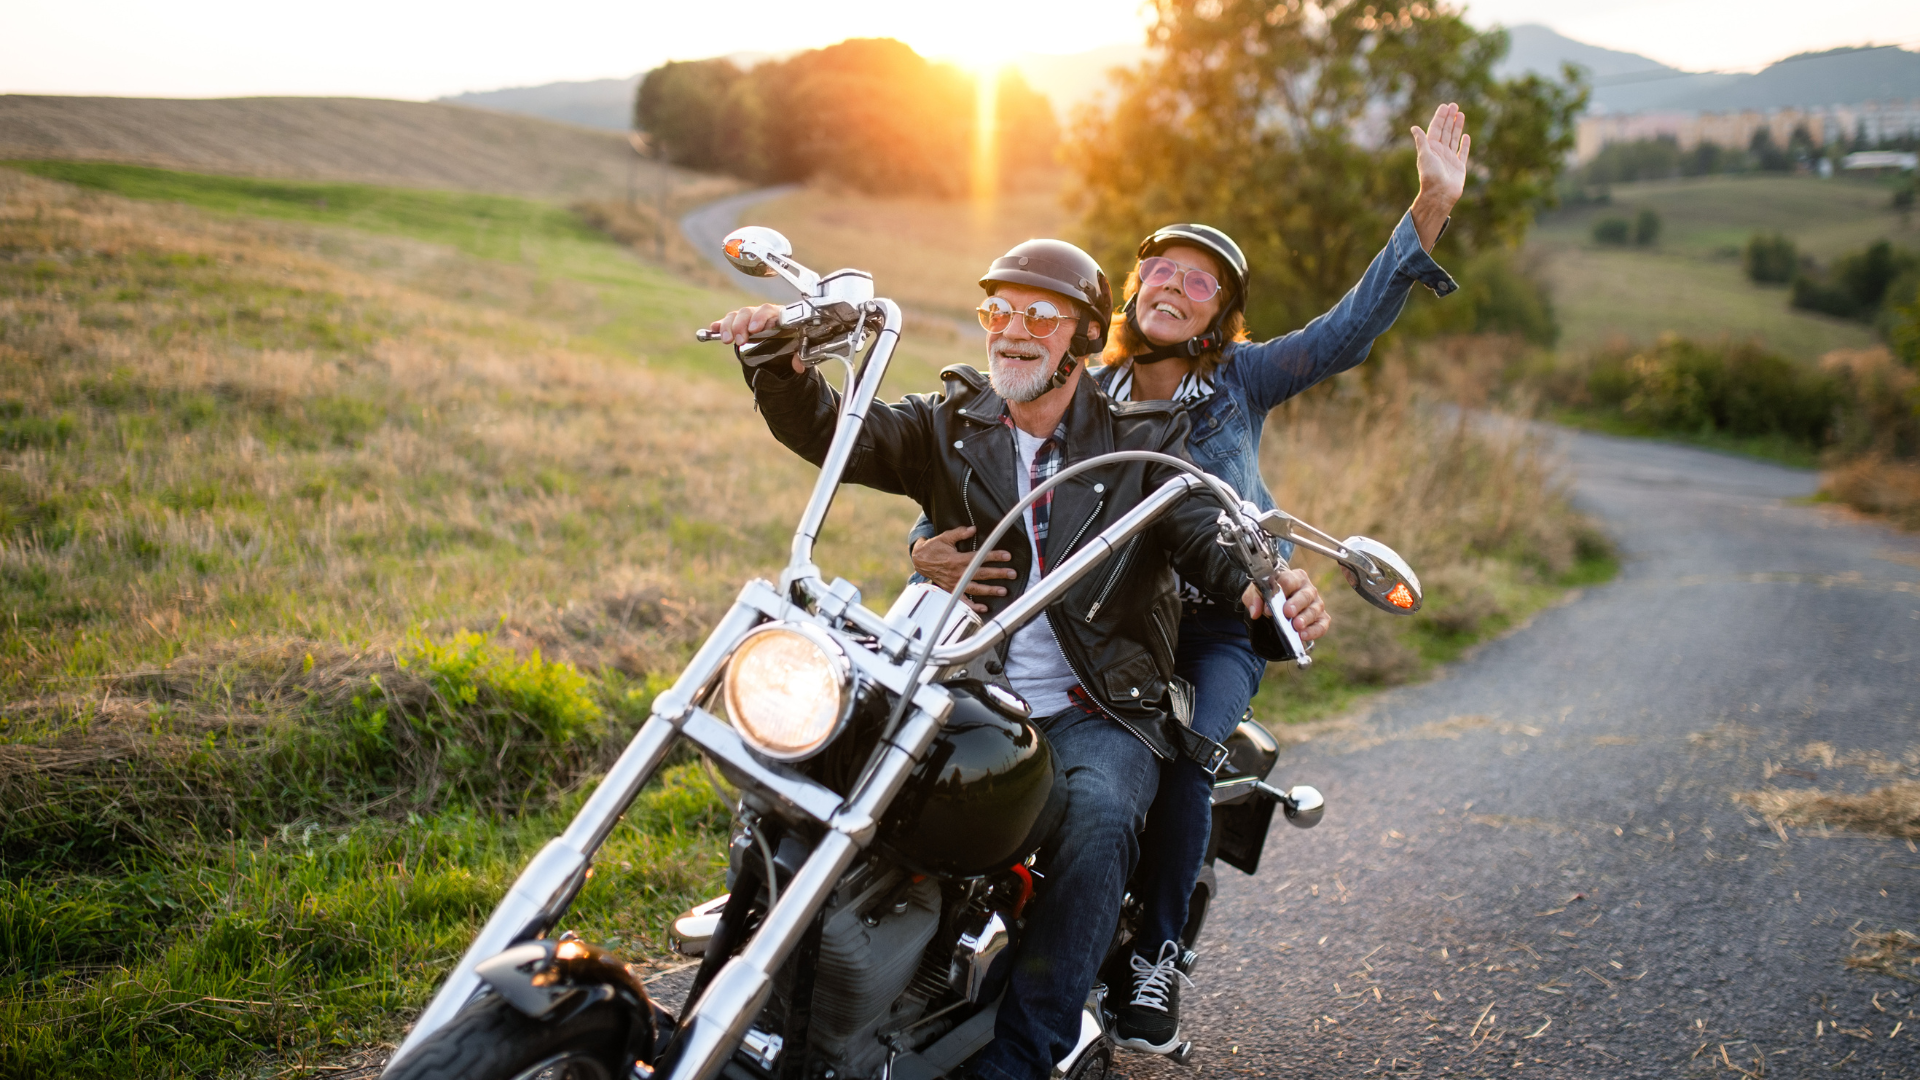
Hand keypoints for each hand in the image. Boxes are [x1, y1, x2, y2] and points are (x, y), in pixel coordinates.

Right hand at [706, 304, 805, 372]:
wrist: (784, 343)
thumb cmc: (791, 341)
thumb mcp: (797, 349)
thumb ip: (799, 356)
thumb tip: (798, 365)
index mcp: (777, 315)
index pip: (768, 311)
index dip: (760, 318)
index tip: (755, 330)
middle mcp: (761, 314)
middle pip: (748, 312)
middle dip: (742, 325)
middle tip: (740, 340)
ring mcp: (749, 318)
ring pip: (736, 316)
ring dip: (729, 326)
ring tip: (728, 340)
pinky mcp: (738, 325)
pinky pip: (727, 321)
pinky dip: (720, 325)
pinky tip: (713, 329)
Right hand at [913, 526, 1016, 613]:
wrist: (920, 560)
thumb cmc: (934, 548)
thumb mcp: (945, 537)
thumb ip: (960, 533)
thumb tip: (973, 529)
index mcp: (958, 559)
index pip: (980, 557)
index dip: (994, 556)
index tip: (1007, 556)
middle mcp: (958, 573)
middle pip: (982, 573)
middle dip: (998, 573)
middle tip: (1012, 574)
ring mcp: (955, 583)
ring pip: (976, 588)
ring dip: (990, 590)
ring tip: (1003, 591)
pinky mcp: (951, 590)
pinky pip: (962, 601)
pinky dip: (972, 606)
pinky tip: (984, 608)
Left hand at [1241, 568, 1329, 642]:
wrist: (1276, 603)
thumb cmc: (1268, 595)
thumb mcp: (1255, 593)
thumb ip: (1254, 599)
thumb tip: (1255, 612)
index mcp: (1293, 577)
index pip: (1288, 580)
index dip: (1280, 592)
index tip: (1269, 607)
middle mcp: (1307, 589)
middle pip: (1305, 594)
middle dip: (1296, 604)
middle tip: (1288, 613)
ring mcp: (1316, 603)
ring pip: (1315, 609)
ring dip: (1305, 618)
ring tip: (1296, 627)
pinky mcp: (1321, 618)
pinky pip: (1322, 624)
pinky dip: (1314, 631)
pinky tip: (1303, 636)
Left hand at [1409, 102, 1470, 250]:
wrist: (1439, 195)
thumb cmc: (1430, 176)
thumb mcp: (1424, 156)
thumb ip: (1421, 141)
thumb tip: (1413, 127)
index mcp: (1431, 148)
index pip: (1436, 129)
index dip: (1440, 117)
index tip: (1445, 106)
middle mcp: (1440, 152)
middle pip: (1445, 131)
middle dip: (1449, 118)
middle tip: (1454, 105)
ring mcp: (1450, 159)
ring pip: (1454, 139)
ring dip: (1457, 127)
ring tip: (1461, 114)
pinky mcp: (1459, 167)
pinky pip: (1462, 153)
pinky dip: (1464, 144)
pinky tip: (1466, 136)